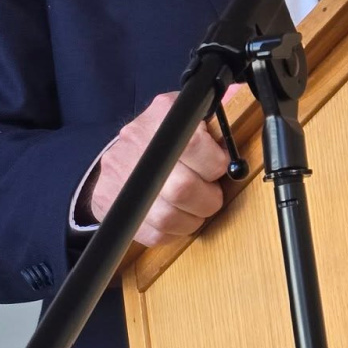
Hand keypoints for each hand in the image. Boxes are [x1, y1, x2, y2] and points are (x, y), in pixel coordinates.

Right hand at [88, 86, 239, 245]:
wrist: (119, 155)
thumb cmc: (166, 136)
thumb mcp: (189, 116)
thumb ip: (212, 124)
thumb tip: (236, 138)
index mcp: (161, 115)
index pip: (192, 143)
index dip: (214, 163)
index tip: (218, 168)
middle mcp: (135, 142)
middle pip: (181, 188)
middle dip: (207, 199)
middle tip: (211, 196)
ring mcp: (119, 175)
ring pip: (167, 217)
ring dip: (192, 218)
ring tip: (195, 208)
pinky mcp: (110, 205)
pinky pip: (152, 232)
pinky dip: (172, 230)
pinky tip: (176, 216)